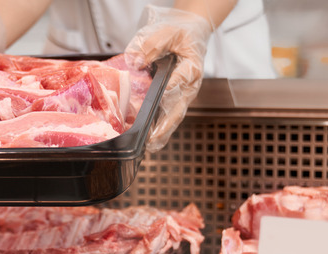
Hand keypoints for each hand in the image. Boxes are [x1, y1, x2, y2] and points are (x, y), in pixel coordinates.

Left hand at [125, 5, 212, 151]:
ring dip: (163, 132)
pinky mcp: (178, 99)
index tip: (157, 103)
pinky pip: (170, 115)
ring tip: (151, 147)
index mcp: (191, 68)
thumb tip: (134, 60)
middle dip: (165, 126)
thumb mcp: (167, 32)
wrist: (192, 35)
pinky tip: (151, 140)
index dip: (168, 92)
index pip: (179, 82)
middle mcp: (189, 86)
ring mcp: (184, 95)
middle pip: (178, 109)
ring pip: (174, 117)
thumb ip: (152, 44)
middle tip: (152, 140)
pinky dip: (161, 128)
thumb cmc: (181, 34)